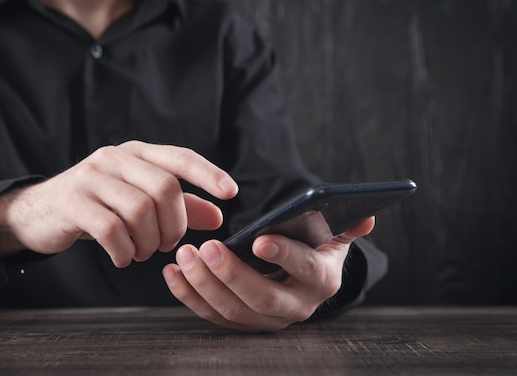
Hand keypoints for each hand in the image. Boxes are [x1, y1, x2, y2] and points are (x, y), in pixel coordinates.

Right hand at [0, 141, 237, 266]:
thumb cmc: (98, 206)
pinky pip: (112, 230)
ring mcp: (92, 176)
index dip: (208, 174)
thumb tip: (218, 217)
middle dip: (173, 225)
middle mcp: (115, 158)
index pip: (180, 157)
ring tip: (142, 252)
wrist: (39, 213)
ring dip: (148, 242)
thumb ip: (179, 207)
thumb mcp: (139, 202)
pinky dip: (124, 251)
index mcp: (136, 154)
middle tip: (167, 245)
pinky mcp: (73, 201)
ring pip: (140, 210)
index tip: (231, 192)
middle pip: (164, 189)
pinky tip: (122, 257)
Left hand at [162, 217, 374, 331]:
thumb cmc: (315, 245)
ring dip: (204, 284)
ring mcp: (268, 319)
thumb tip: (366, 217)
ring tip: (183, 256)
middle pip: (262, 298)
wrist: (303, 275)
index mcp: (322, 279)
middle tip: (206, 247)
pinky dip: (190, 295)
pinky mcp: (243, 322)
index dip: (284, 255)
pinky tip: (173, 273)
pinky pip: (212, 314)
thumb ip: (346, 225)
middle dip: (231, 274)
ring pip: (232, 310)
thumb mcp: (334, 234)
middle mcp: (297, 305)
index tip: (259, 239)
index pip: (306, 269)